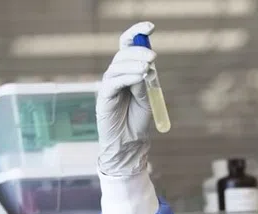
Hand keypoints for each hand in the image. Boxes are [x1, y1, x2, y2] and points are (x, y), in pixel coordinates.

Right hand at [96, 21, 156, 176]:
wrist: (129, 143)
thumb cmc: (138, 121)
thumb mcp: (147, 98)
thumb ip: (145, 83)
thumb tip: (145, 68)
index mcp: (126, 72)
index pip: (128, 47)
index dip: (136, 33)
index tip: (150, 26)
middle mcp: (115, 75)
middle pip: (123, 54)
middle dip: (138, 52)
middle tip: (153, 57)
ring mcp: (108, 86)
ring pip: (118, 67)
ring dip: (134, 64)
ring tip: (148, 68)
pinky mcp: (104, 97)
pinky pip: (114, 82)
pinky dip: (127, 77)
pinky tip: (139, 76)